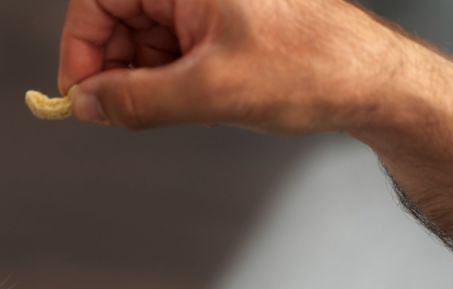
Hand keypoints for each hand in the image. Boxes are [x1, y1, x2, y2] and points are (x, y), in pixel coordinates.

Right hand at [57, 0, 400, 132]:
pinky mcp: (225, 21)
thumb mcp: (209, 92)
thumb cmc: (309, 69)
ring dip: (146, 78)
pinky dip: (172, 79)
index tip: (79, 97)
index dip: (81, 48)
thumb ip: (135, 99)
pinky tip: (195, 101)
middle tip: (120, 114)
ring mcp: (211, 0)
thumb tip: (85, 105)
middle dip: (115, 68)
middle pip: (120, 17)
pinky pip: (176, 46)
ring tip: (179, 107)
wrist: (374, 82)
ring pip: (147, 37)